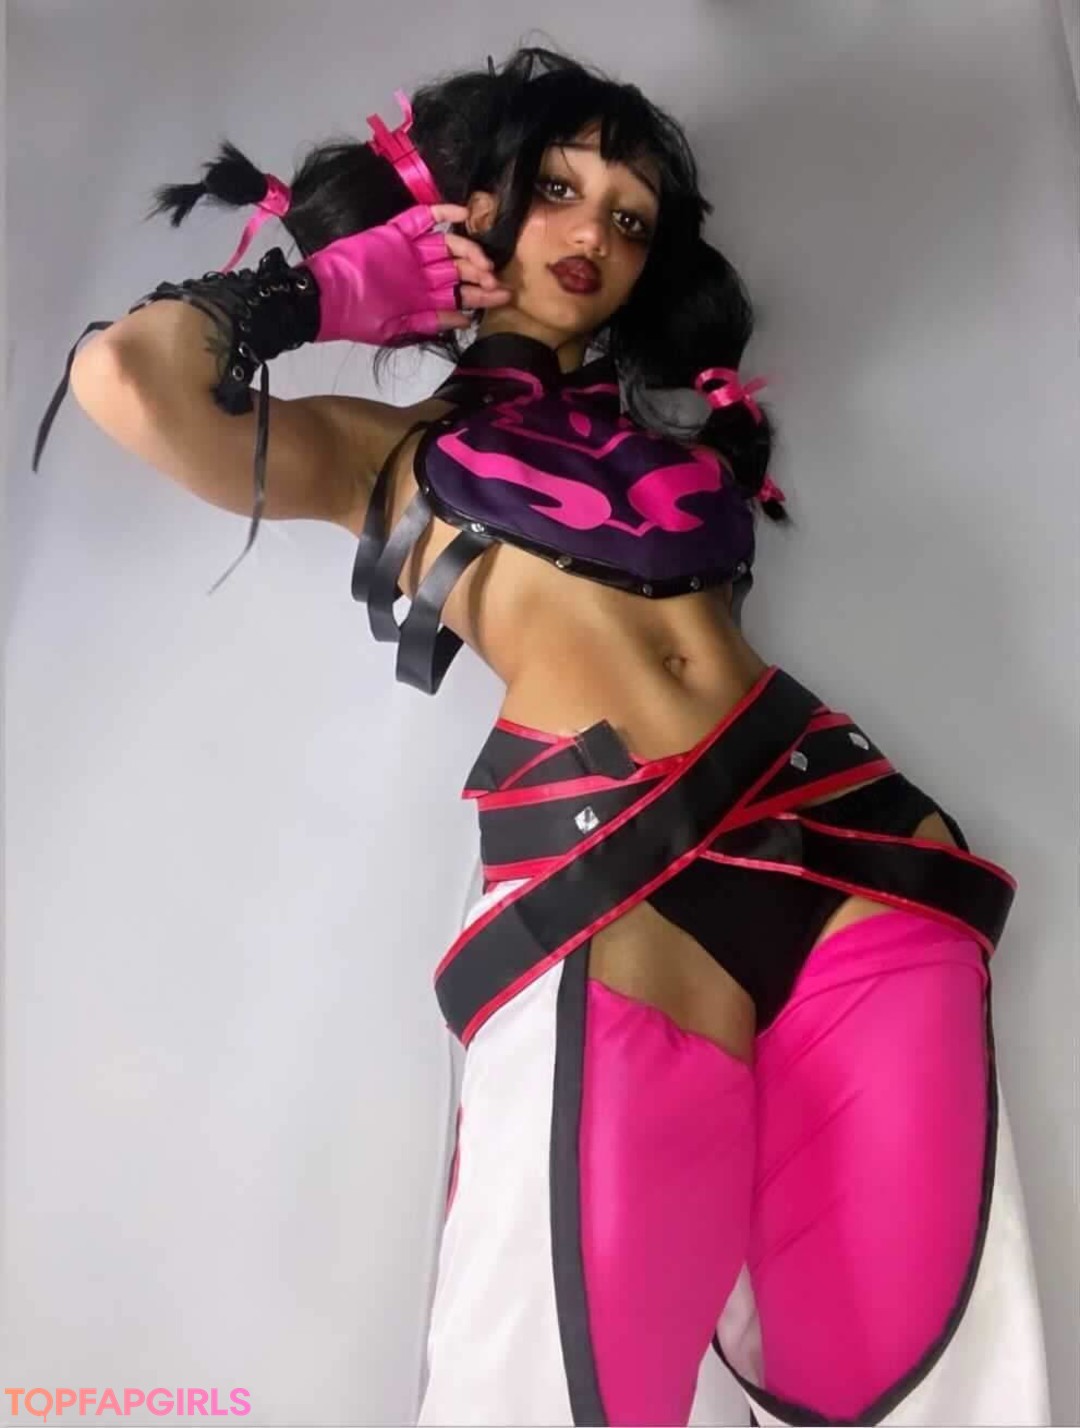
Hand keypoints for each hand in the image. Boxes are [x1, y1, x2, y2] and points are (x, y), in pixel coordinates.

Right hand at [301, 202, 511, 344]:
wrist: (322, 299)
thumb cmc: (356, 318)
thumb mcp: (395, 329)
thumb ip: (429, 322)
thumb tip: (466, 320)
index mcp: (422, 298)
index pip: (460, 294)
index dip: (483, 294)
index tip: (504, 296)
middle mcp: (421, 273)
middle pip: (458, 268)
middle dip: (480, 273)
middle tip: (494, 280)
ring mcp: (410, 251)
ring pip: (448, 245)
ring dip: (468, 249)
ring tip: (482, 261)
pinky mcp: (395, 232)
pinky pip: (423, 218)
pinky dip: (443, 214)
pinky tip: (463, 214)